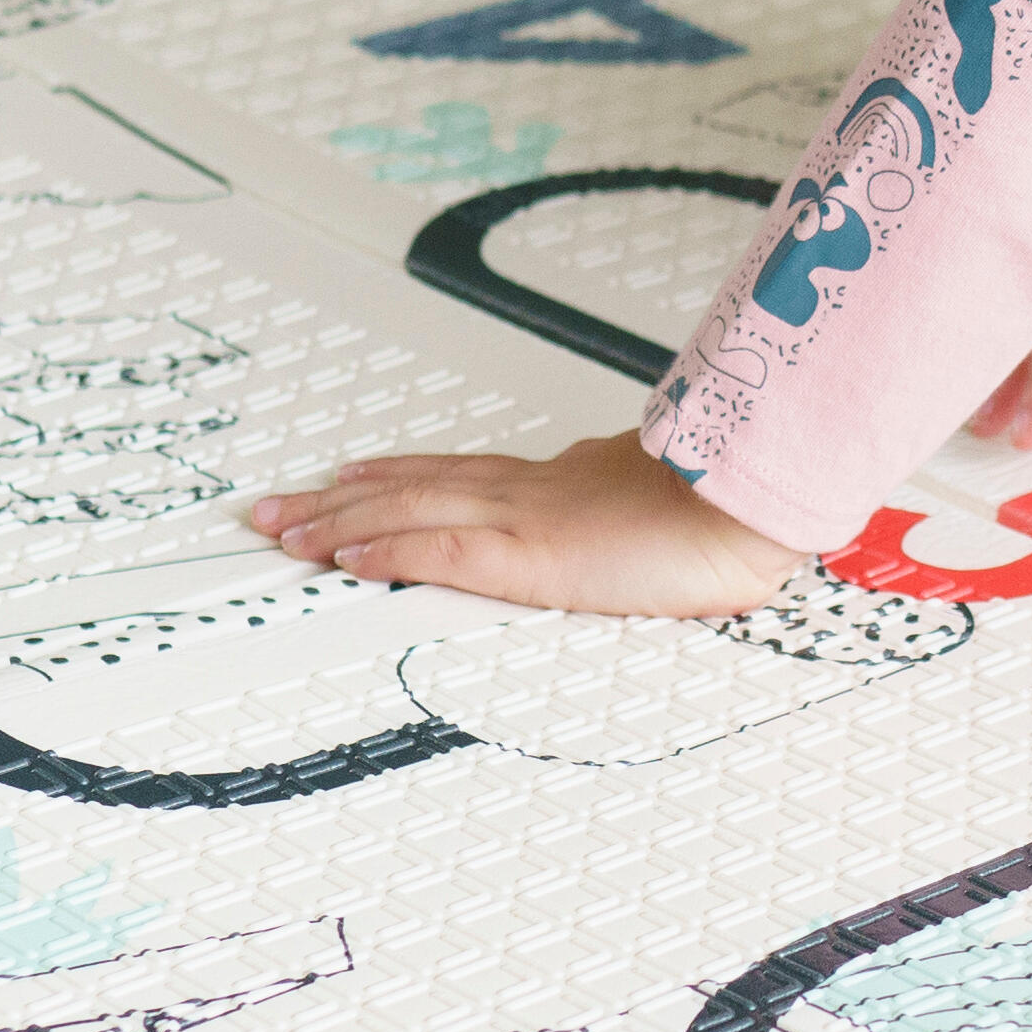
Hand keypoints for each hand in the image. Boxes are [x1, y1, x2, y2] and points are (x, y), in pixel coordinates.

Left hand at [242, 427, 804, 615]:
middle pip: (412, 486)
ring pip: (408, 508)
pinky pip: (438, 549)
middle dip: (339, 498)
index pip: (458, 475)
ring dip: (338, 519)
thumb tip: (633, 529)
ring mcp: (525, 519)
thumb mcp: (668, 517)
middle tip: (278, 505)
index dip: (397, 477)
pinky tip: (342, 555)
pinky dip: (385, 549)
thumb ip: (633, 520)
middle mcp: (531, 492)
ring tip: (284, 525)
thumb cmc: (728, 517)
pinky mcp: (528, 555)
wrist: (753, 508)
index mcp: (564, 484)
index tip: (352, 478)